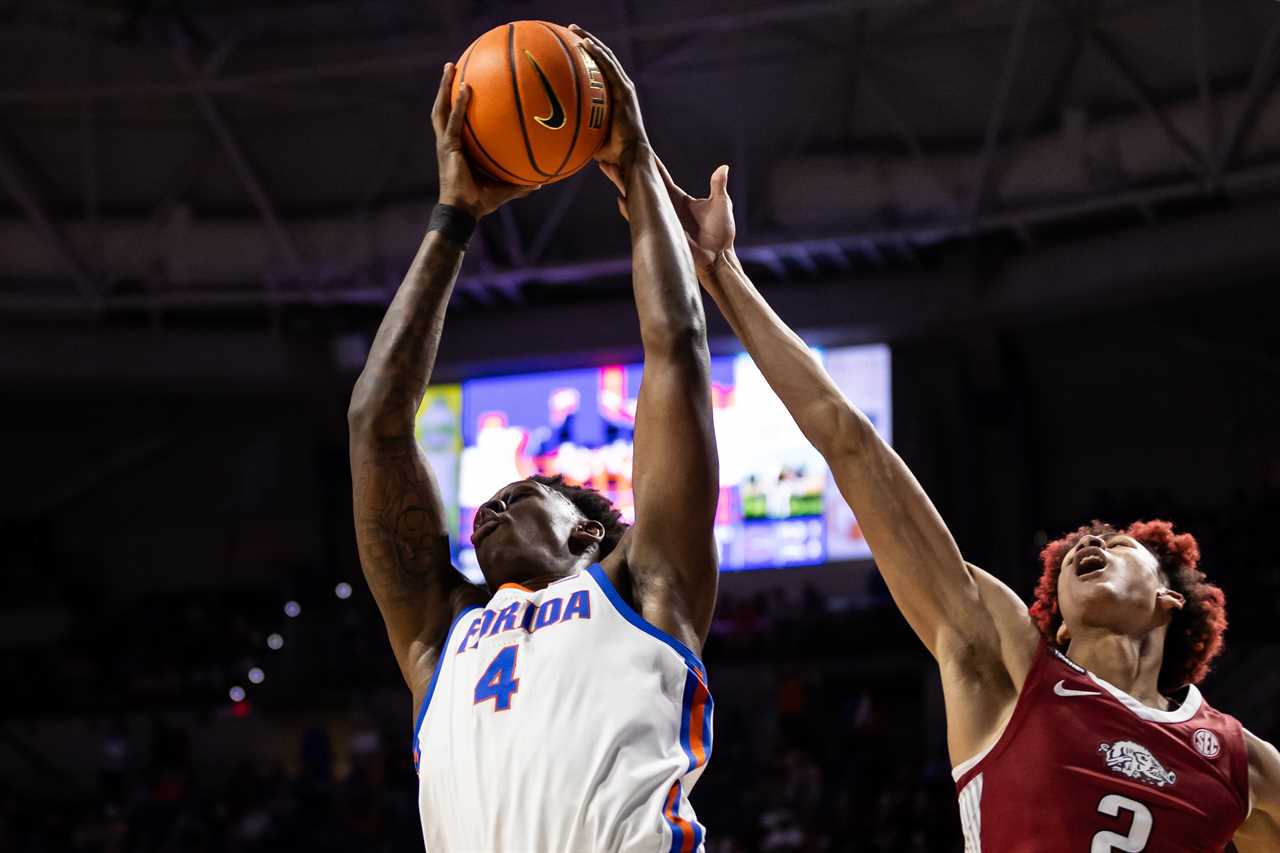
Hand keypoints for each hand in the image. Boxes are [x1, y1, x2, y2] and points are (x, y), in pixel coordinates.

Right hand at [432, 63, 533, 218]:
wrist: (463, 213)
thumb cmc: (480, 203)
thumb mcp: (505, 189)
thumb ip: (521, 183)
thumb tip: (541, 182)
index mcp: (458, 149)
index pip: (455, 121)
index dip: (456, 103)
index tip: (463, 85)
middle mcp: (448, 142)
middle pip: (443, 108)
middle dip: (446, 87)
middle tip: (452, 66)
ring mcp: (445, 144)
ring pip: (441, 109)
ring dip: (445, 87)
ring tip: (450, 67)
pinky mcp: (447, 148)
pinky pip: (454, 122)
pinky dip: (459, 105)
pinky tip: (466, 89)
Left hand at [569, 25, 647, 167]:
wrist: (629, 155)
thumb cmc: (610, 152)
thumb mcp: (589, 137)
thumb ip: (576, 129)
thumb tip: (552, 135)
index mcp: (614, 95)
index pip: (600, 69)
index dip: (587, 55)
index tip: (571, 45)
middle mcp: (620, 87)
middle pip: (602, 57)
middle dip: (586, 40)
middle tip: (570, 29)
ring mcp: (623, 87)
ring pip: (606, 57)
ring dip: (590, 41)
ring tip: (574, 29)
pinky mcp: (625, 91)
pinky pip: (609, 68)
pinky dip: (598, 54)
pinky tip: (586, 44)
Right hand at [601, 157, 735, 270]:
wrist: (717, 257)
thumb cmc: (722, 232)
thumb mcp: (721, 204)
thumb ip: (718, 186)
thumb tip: (724, 167)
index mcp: (678, 196)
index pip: (659, 175)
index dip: (648, 162)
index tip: (637, 148)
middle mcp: (665, 205)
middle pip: (641, 184)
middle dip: (626, 169)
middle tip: (611, 156)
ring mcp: (660, 218)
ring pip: (636, 197)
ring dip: (622, 183)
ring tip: (609, 168)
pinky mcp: (659, 230)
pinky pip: (640, 218)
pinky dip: (630, 208)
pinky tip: (621, 198)